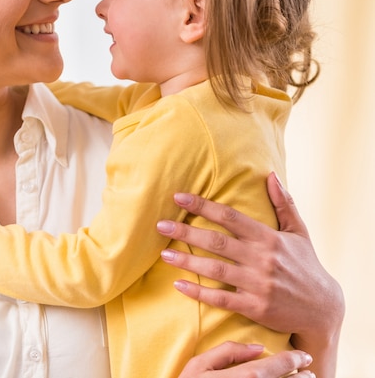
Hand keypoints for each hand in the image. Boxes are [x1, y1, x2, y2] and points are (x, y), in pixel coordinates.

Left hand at [157, 172, 342, 377]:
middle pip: (217, 242)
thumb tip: (271, 174)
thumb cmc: (306, 266)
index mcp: (268, 238)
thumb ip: (283, 204)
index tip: (179, 196)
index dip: (203, 205)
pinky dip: (199, 293)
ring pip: (215, 270)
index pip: (230, 217)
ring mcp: (257, 284)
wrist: (323, 309)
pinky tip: (179, 285)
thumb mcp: (298, 232)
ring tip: (164, 253)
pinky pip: (221, 299)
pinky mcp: (255, 307)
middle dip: (186, 231)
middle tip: (160, 224)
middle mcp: (261, 259)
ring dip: (187, 260)